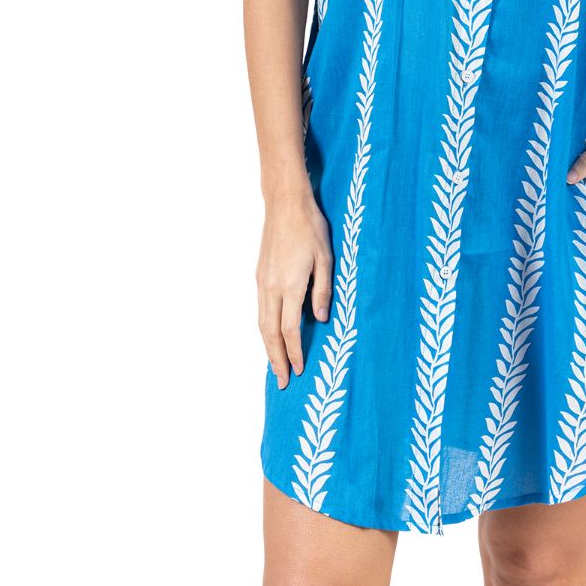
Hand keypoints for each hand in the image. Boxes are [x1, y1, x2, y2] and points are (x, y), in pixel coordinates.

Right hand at [256, 185, 333, 387]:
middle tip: (281, 381)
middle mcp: (272, 287)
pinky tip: (270, 335)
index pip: (290, 329)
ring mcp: (262, 281)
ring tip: (274, 365)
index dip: (294, 352)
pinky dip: (264, 329)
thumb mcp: (326, 259)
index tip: (298, 369)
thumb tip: (321, 320)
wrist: (285, 204)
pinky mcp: (259, 275)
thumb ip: (323, 292)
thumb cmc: (310, 228)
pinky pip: (260, 309)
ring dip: (267, 346)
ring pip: (261, 322)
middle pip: (269, 333)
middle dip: (276, 359)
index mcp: (291, 285)